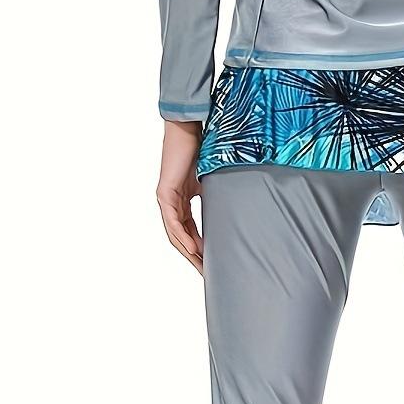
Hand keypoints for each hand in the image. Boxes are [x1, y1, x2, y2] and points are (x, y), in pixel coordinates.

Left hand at [157, 121, 204, 273]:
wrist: (191, 128)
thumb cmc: (204, 149)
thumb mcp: (213, 180)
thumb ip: (218, 197)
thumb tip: (238, 212)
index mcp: (182, 200)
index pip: (191, 231)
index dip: (202, 249)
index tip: (213, 264)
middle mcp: (171, 203)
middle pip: (182, 238)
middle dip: (195, 258)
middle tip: (209, 275)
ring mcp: (166, 199)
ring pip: (175, 234)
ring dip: (188, 253)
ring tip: (202, 268)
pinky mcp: (165, 194)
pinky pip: (173, 222)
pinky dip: (183, 237)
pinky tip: (193, 249)